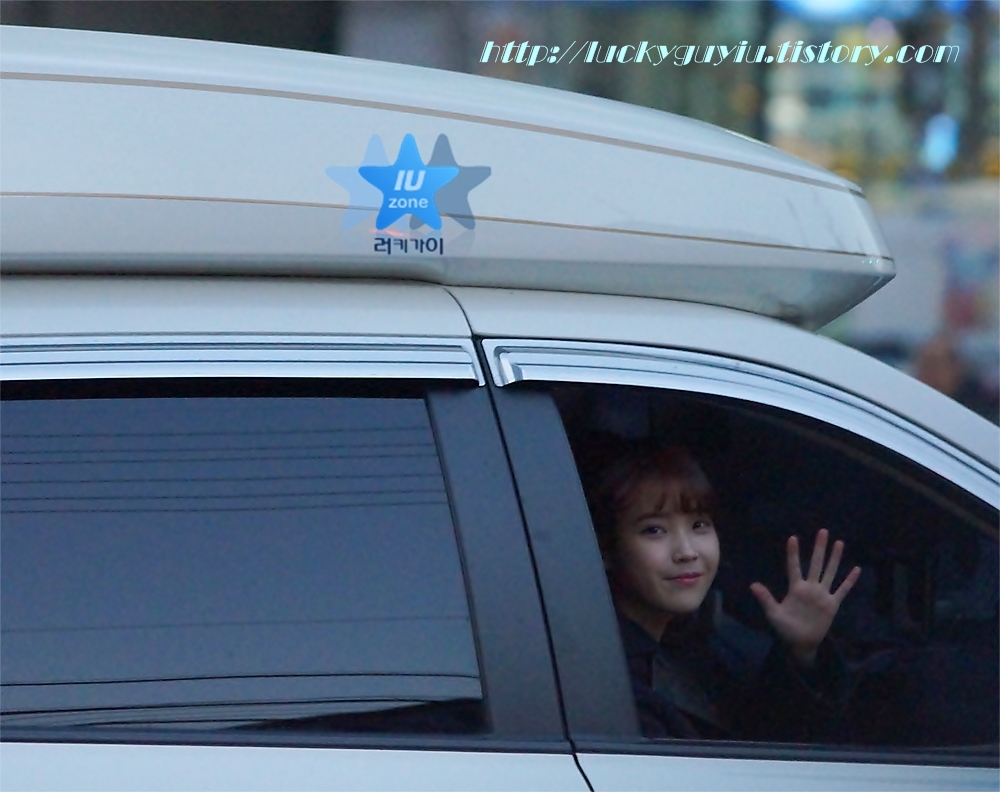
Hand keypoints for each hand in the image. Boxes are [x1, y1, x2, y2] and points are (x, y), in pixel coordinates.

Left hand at [749, 529, 860, 666]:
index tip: (793, 538)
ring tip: (838, 543)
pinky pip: (842, 590)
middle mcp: (810, 588)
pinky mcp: (832, 604)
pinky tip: (856, 569)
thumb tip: (752, 585)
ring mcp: (822, 595)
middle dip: (819, 548)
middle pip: (816, 564)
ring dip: (834, 558)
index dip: (793, 554)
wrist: (801, 643)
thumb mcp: (773, 614)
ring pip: (830, 572)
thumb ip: (766, 599)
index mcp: (795, 589)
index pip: (794, 567)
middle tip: (823, 531)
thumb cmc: (785, 628)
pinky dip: (849, 581)